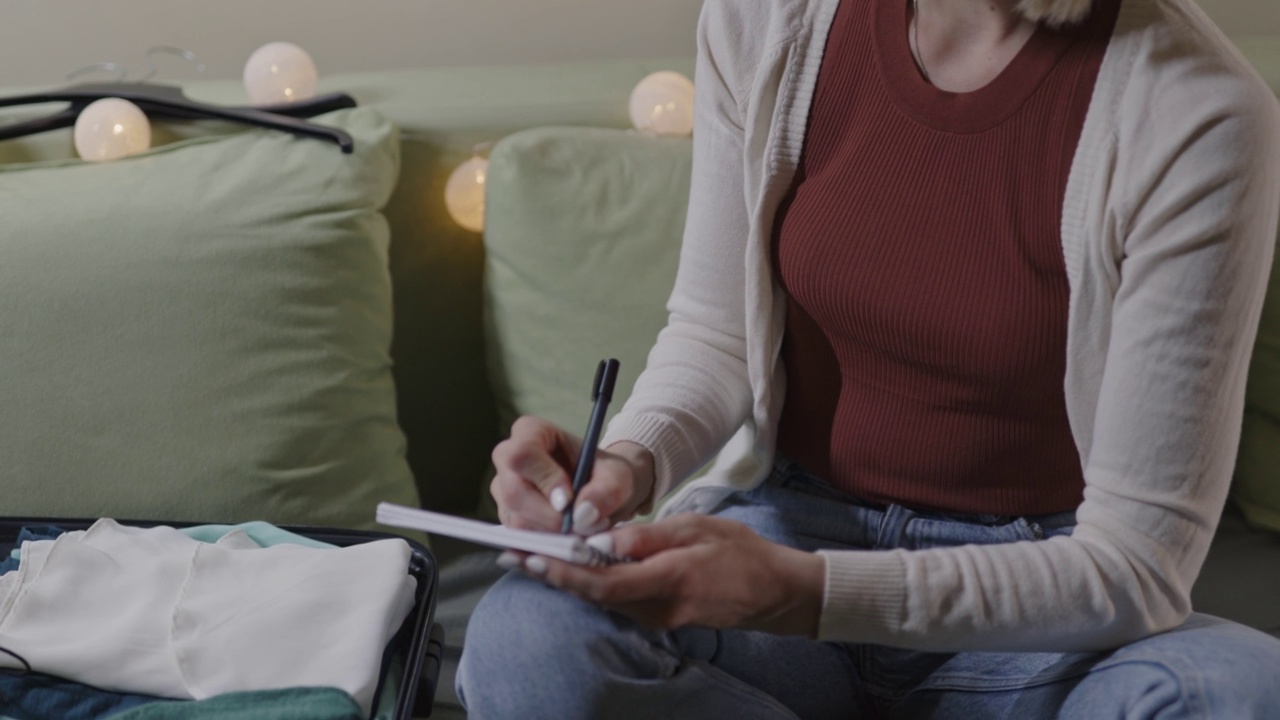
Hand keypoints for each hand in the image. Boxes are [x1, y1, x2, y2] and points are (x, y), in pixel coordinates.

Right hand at [490, 416, 655, 533]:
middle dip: (549, 517)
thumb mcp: (618, 476)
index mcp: (530, 431)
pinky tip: (567, 536)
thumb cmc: (606, 473)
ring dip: (551, 533)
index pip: (523, 454)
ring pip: (515, 519)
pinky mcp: (507, 515)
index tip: (570, 501)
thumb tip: (583, 514)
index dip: (545, 480)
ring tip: (581, 529)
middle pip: (514, 492)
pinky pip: (519, 536)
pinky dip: (546, 542)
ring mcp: (502, 487)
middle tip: (582, 526)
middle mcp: (507, 456)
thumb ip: (607, 490)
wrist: (600, 490)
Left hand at [516, 513, 825, 637]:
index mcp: (667, 581)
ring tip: (530, 557)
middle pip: (593, 595)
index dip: (561, 573)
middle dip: (550, 575)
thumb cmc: (740, 552)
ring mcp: (659, 618)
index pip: (602, 582)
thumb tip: (601, 539)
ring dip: (567, 580)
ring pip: (602, 599)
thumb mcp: (696, 529)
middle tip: (511, 554)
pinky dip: (591, 584)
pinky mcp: (660, 618)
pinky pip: (618, 601)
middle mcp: (658, 608)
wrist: (774, 591)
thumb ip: (647, 537)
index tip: (530, 557)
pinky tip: (573, 568)